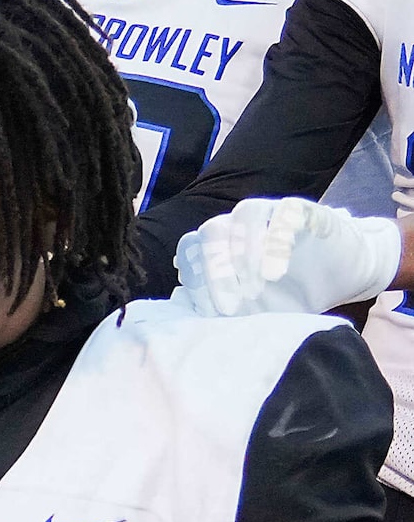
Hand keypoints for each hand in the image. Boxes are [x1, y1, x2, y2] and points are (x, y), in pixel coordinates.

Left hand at [175, 196, 402, 317]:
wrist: (342, 279)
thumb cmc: (289, 296)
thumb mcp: (249, 310)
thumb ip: (214, 304)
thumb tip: (179, 301)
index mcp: (220, 246)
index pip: (191, 247)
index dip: (194, 277)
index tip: (210, 310)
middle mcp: (240, 226)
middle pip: (212, 229)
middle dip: (215, 268)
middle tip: (231, 304)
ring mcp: (272, 215)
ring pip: (245, 212)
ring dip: (245, 250)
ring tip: (258, 286)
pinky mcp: (307, 212)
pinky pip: (286, 211)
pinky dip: (277, 239)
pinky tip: (276, 272)